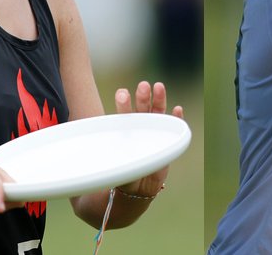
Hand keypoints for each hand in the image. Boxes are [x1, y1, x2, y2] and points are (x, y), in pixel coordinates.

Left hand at [113, 81, 184, 197]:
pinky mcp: (170, 141)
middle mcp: (141, 127)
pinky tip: (178, 109)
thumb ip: (111, 160)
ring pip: (158, 113)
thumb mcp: (116, 166)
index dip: (124, 104)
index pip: (125, 115)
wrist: (139, 187)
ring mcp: (156, 132)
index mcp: (126, 130)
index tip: (122, 93)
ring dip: (159, 100)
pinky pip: (175, 128)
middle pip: (142, 109)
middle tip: (143, 85)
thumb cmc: (124, 172)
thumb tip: (94, 162)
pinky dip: (177, 118)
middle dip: (143, 97)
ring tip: (159, 86)